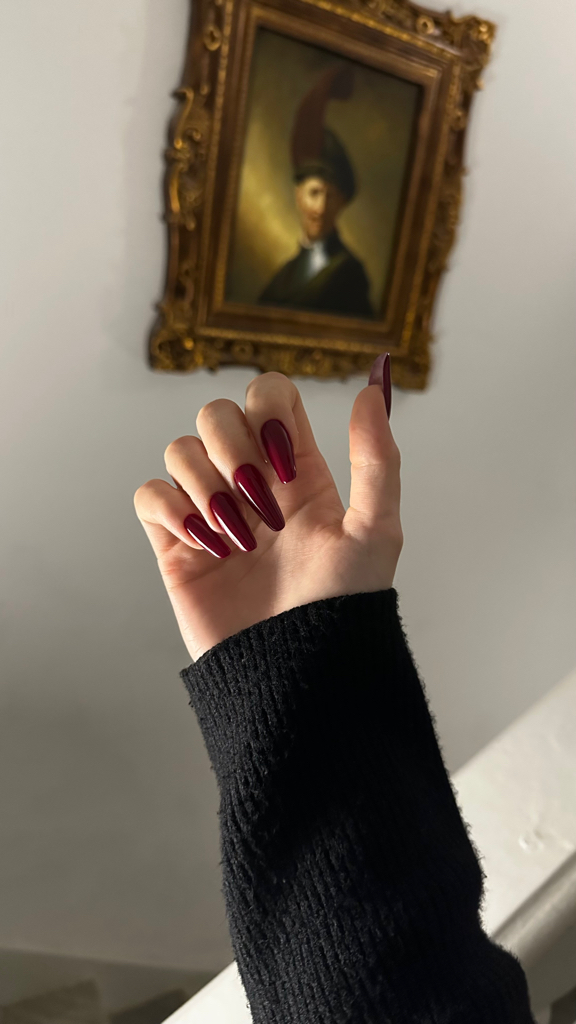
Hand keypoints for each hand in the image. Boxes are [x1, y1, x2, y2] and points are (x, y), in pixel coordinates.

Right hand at [134, 364, 401, 661]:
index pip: (269, 396)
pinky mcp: (176, 543)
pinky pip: (149, 493)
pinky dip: (169, 510)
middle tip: (258, 506)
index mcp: (298, 472)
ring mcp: (211, 511)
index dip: (268, 413)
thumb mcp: (375, 532)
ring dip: (204, 488)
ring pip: (180, 449)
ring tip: (235, 540)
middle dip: (232, 450)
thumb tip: (372, 387)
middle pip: (216, 413)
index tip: (283, 463)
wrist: (294, 675)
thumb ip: (377, 460)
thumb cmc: (342, 610)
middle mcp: (252, 484)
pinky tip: (203, 545)